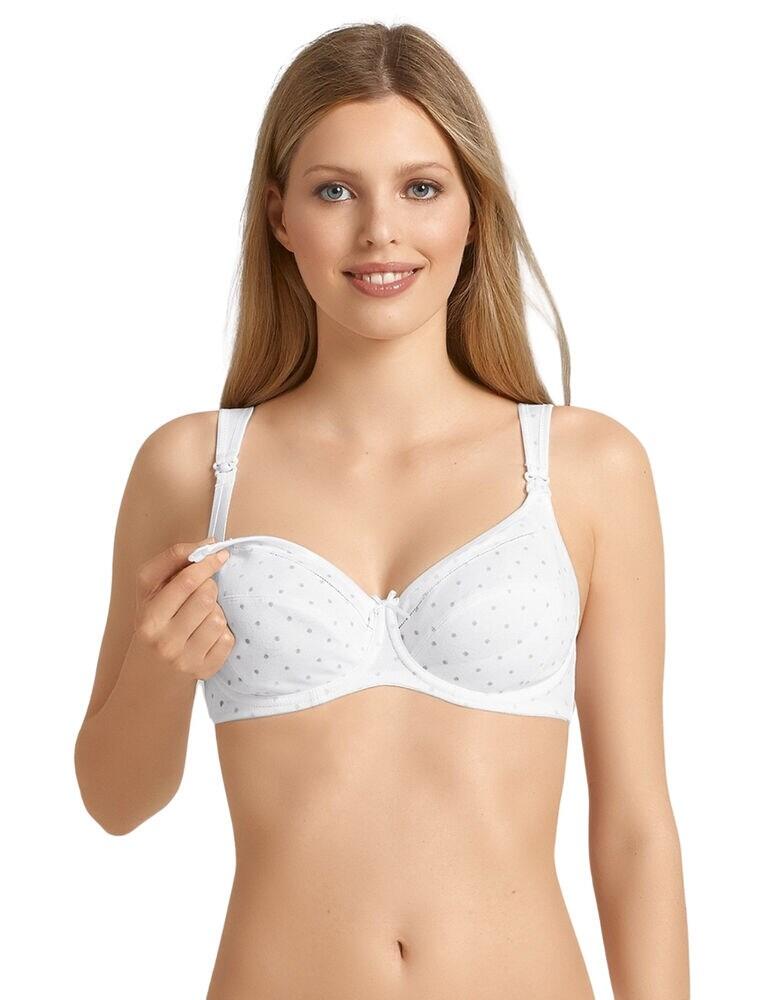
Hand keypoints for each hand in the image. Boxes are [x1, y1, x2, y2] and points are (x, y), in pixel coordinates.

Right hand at [126, 537, 233, 686]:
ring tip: (202, 618)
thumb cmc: (155, 624)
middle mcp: (160, 638)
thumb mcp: (151, 595)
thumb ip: (172, 566)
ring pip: (218, 618)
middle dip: (209, 586)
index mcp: (147, 614)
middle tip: (203, 591)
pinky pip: (227, 639)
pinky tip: (208, 637)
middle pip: (206, 595)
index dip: (206, 560)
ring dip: (216, 612)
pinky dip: (223, 634)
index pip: (185, 579)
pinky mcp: (202, 671)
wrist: (150, 676)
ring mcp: (181, 658)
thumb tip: (209, 545)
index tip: (218, 552)